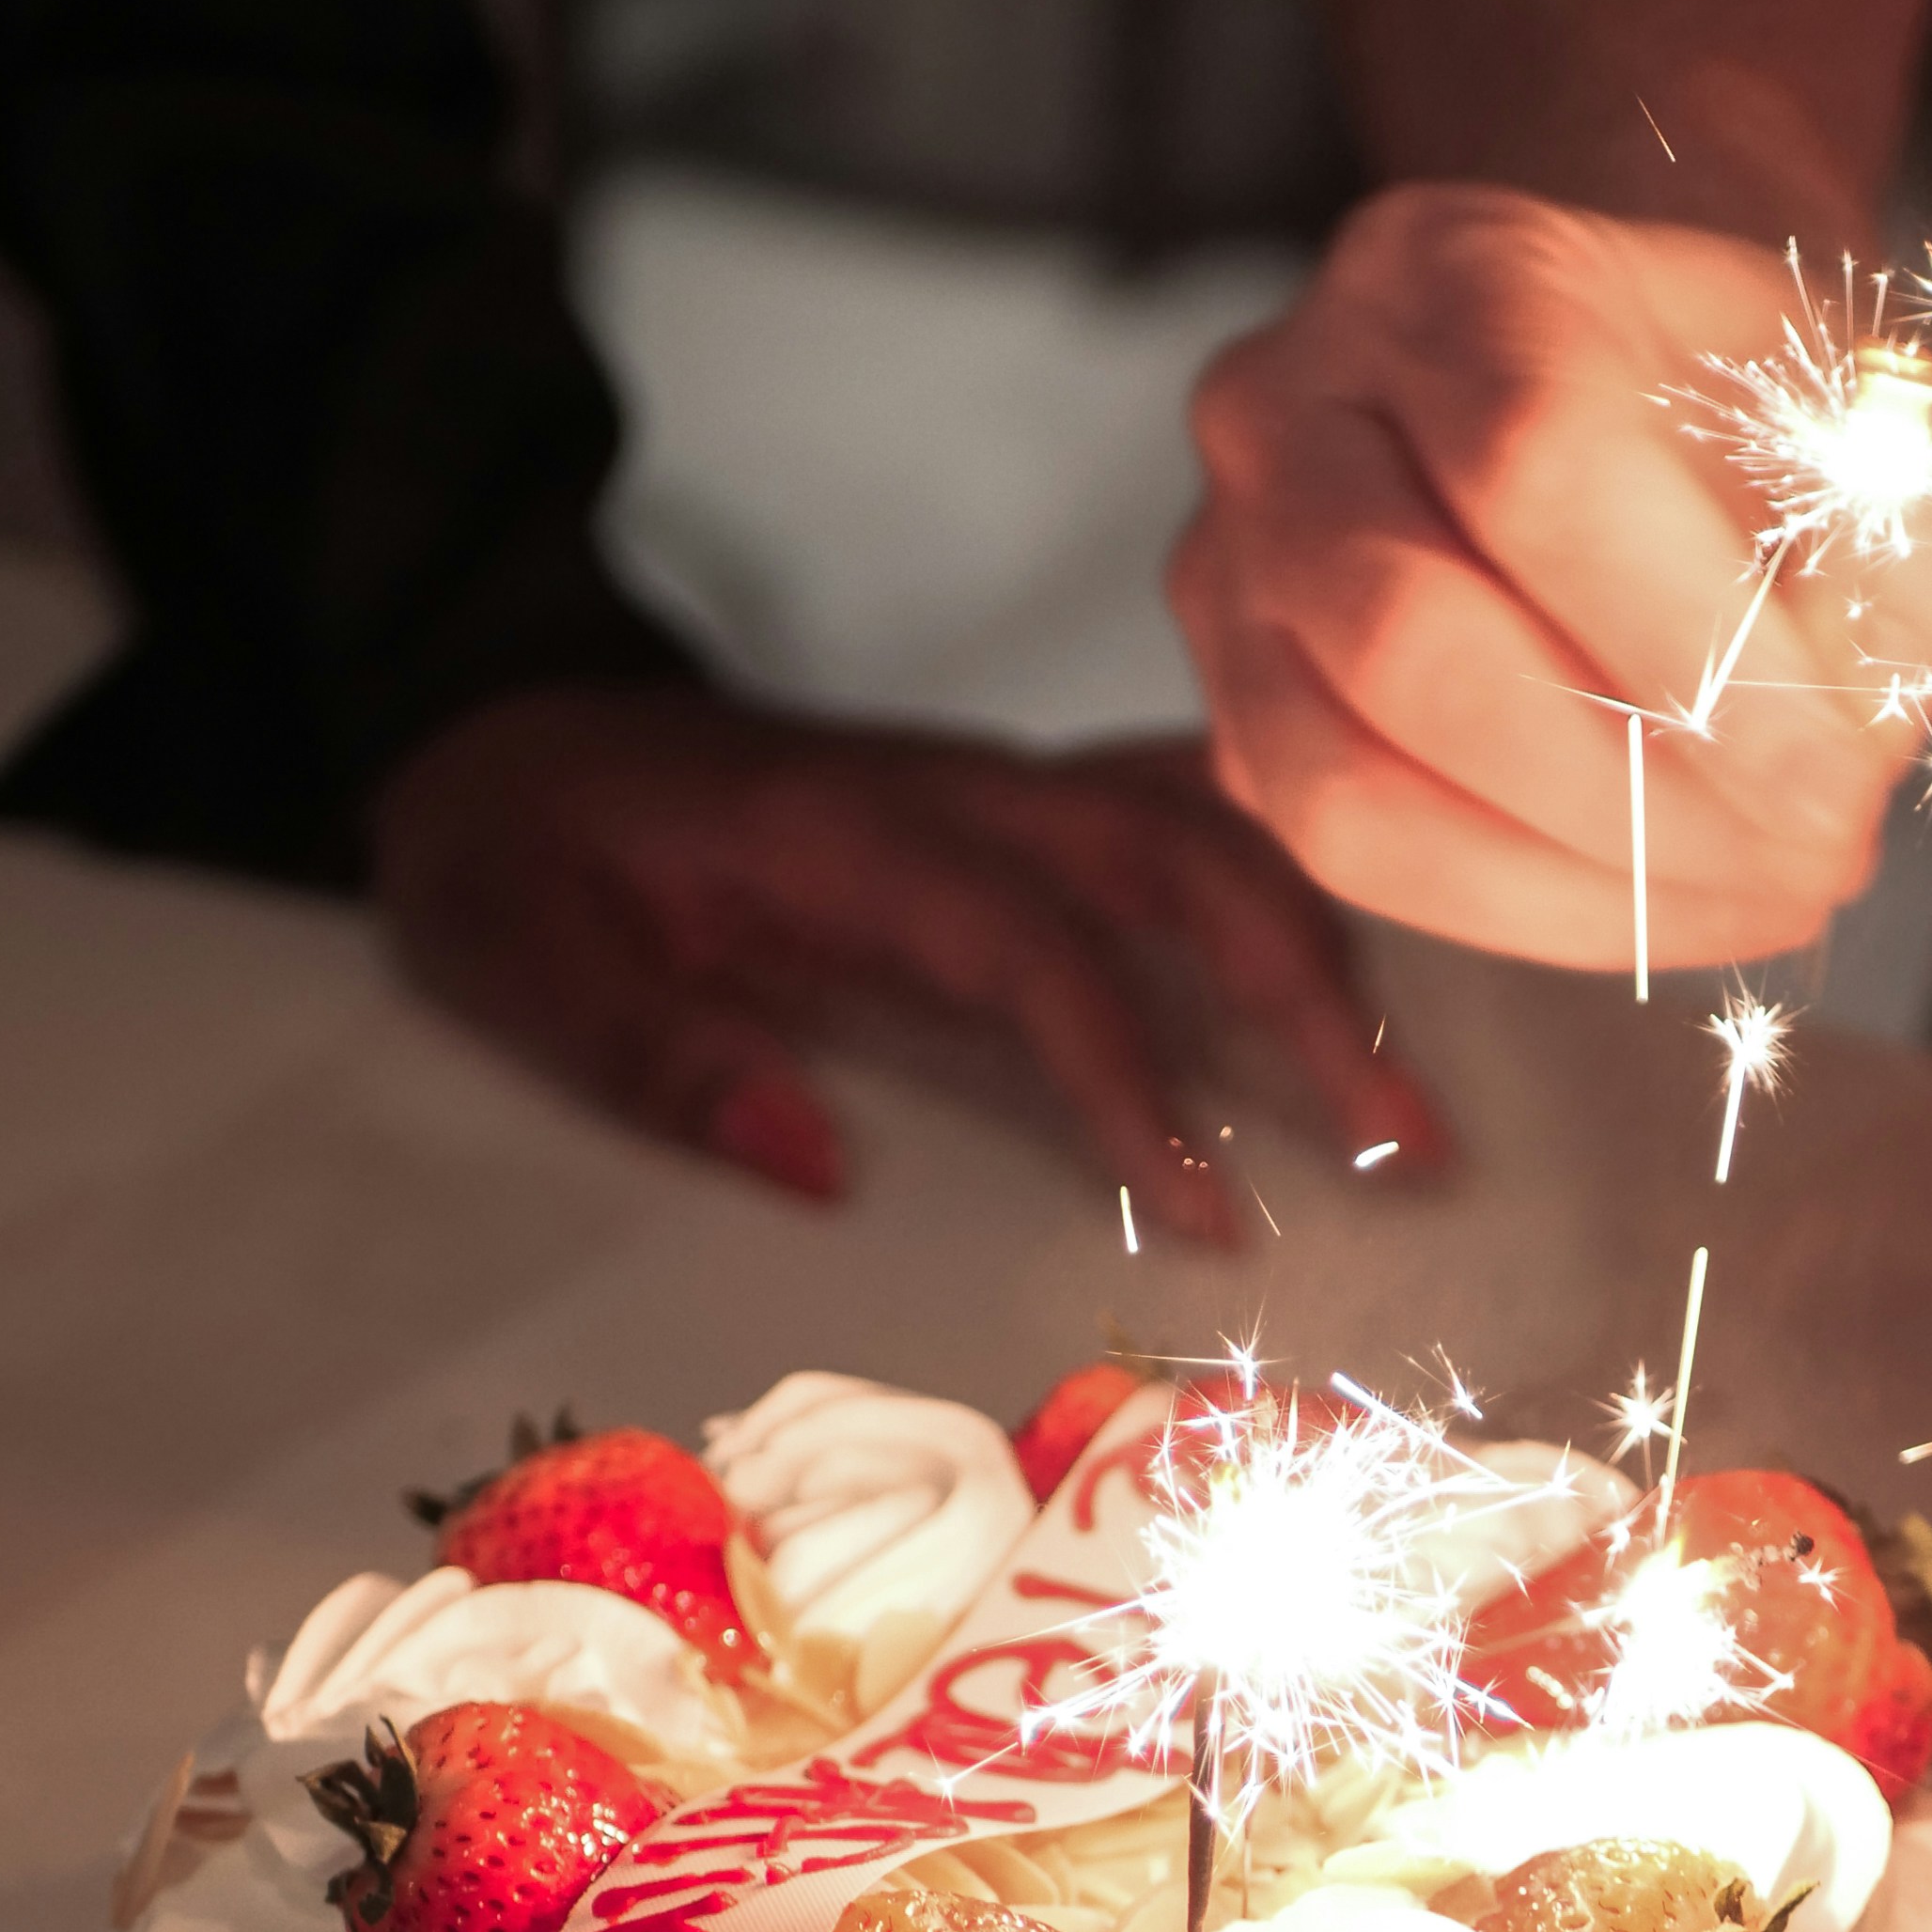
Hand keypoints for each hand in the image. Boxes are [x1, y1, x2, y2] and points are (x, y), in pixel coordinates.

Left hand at [368, 685, 1447, 1234]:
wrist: (512, 724)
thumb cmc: (518, 855)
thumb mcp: (513, 953)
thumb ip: (649, 1051)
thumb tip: (818, 1162)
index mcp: (842, 839)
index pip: (1031, 949)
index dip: (1131, 1072)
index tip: (1211, 1207)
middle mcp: (954, 793)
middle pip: (1180, 854)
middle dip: (1311, 991)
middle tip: (1410, 1144)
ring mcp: (1000, 786)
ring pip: (1213, 818)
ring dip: (1332, 936)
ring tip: (1419, 1090)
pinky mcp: (1021, 803)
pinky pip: (1187, 803)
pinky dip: (1293, 860)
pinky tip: (1386, 939)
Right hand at [1170, 182, 1931, 971]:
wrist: (1597, 374)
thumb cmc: (1738, 401)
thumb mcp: (1878, 420)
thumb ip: (1905, 543)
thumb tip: (1857, 731)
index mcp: (1450, 271)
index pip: (1538, 462)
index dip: (1692, 652)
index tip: (1837, 787)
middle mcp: (1288, 404)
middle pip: (1410, 642)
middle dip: (1632, 803)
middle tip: (1803, 867)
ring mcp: (1227, 566)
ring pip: (1345, 784)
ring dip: (1572, 888)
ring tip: (1748, 903)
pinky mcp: (1229, 710)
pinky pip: (1343, 854)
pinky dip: (1518, 911)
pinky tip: (1661, 911)